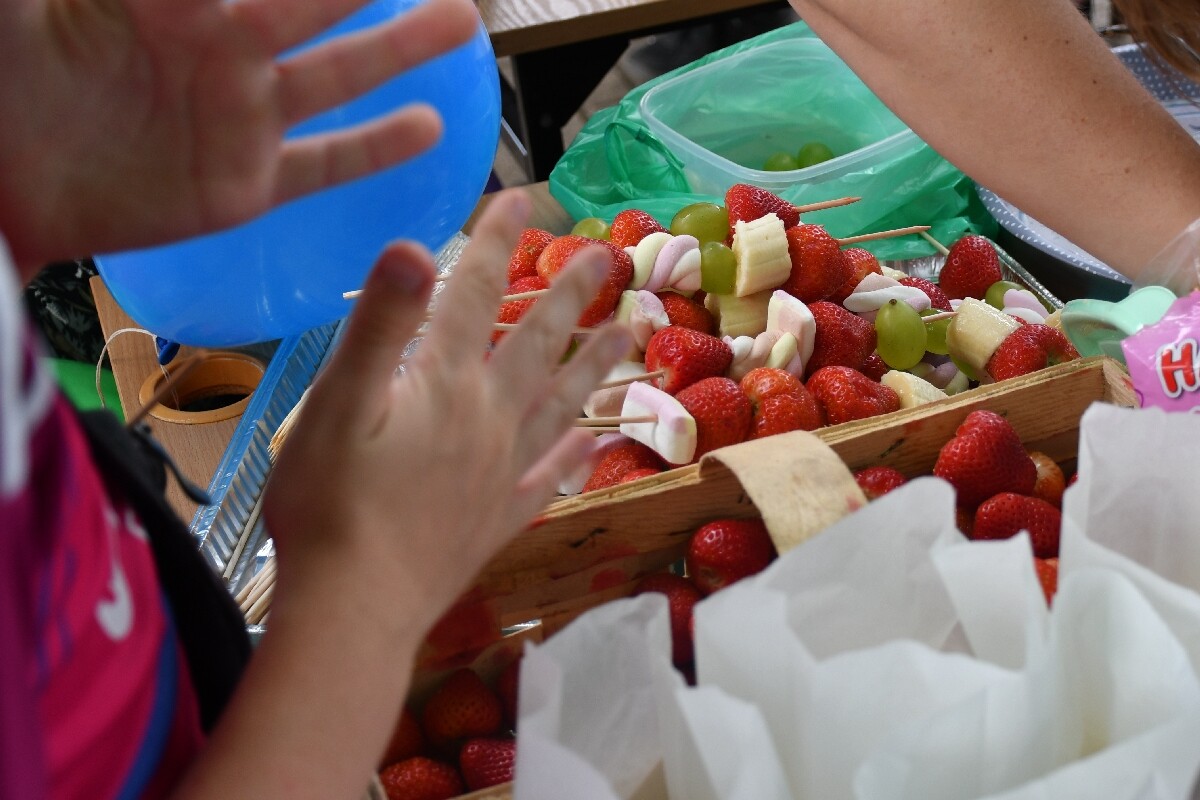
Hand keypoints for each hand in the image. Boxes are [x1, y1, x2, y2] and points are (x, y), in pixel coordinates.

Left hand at [0, 0, 478, 267]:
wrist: (1, 189)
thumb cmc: (1, 84)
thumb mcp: (29, 6)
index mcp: (172, 1)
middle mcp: (221, 51)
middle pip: (317, 3)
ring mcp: (240, 119)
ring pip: (341, 73)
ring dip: (401, 48)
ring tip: (459, 21)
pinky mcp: (246, 185)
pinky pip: (325, 163)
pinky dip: (376, 147)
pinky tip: (427, 127)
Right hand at [263, 190, 632, 636]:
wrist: (358, 605)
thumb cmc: (331, 503)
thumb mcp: (338, 403)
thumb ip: (380, 324)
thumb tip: (415, 246)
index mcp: (445, 384)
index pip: (473, 295)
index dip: (494, 242)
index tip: (520, 197)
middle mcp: (487, 418)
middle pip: (537, 343)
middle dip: (569, 294)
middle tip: (609, 257)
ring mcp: (501, 471)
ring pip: (561, 404)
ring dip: (597, 365)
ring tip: (632, 334)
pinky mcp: (499, 517)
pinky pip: (550, 478)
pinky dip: (576, 457)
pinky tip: (598, 445)